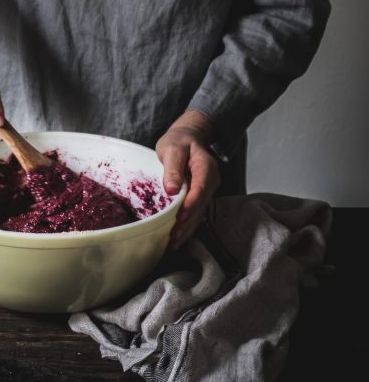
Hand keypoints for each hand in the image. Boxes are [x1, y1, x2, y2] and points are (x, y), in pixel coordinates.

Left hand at [155, 109, 220, 250]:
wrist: (187, 137)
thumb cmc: (179, 141)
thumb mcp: (172, 148)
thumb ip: (172, 168)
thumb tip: (171, 190)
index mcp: (206, 166)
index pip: (201, 188)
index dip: (191, 204)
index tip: (179, 217)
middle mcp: (211, 180)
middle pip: (200, 205)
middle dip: (187, 223)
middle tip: (172, 237)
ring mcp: (207, 190)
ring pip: (199, 213)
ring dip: (187, 229)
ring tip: (172, 244)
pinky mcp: (200, 196)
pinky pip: (195, 213)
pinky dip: (187, 227)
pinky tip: (176, 239)